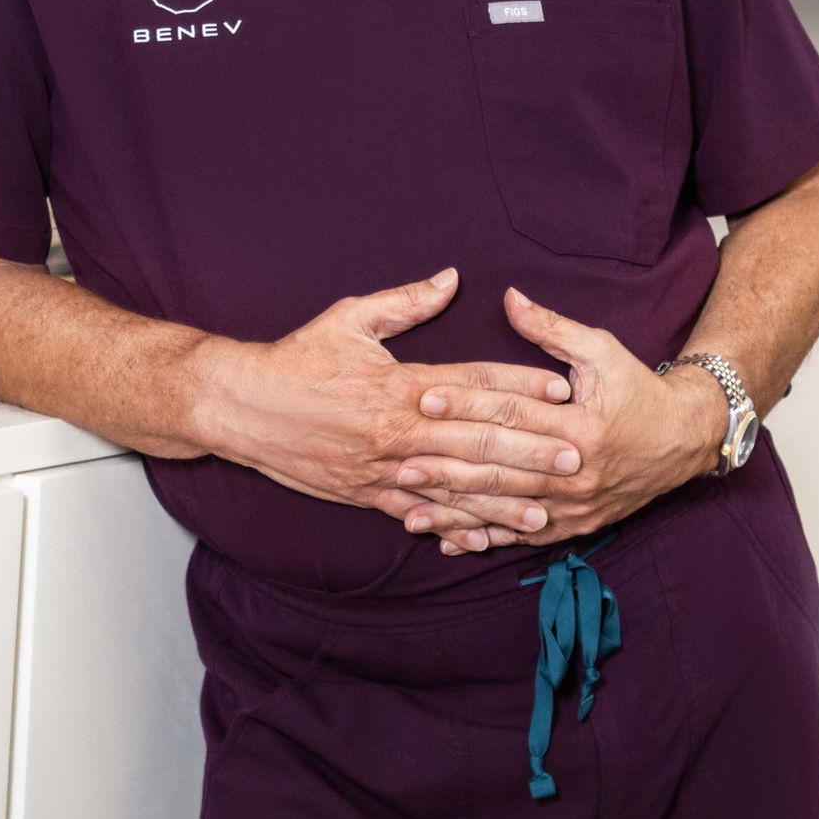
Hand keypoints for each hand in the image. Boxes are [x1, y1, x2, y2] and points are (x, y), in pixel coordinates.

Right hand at [195, 269, 584, 539]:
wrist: (243, 406)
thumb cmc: (298, 357)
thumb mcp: (351, 317)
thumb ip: (407, 303)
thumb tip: (451, 278)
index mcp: (400, 384)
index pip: (473, 384)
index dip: (519, 386)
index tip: (560, 389)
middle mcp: (398, 430)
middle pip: (476, 440)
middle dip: (530, 450)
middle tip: (576, 456)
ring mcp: (384, 469)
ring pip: (455, 487)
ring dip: (502, 500)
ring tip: (545, 509)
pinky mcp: (367, 495)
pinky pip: (419, 515)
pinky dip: (453, 528)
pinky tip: (484, 540)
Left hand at [396, 288, 724, 554]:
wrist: (684, 440)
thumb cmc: (638, 389)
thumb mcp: (601, 350)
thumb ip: (551, 329)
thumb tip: (508, 297)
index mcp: (581, 428)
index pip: (513, 413)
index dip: (467, 404)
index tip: (424, 396)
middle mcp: (576, 474)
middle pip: (502, 468)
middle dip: (448, 465)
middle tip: (400, 460)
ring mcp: (575, 507)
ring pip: (506, 511)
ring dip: (457, 512)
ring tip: (410, 512)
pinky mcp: (574, 526)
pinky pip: (523, 538)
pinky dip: (485, 540)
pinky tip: (448, 544)